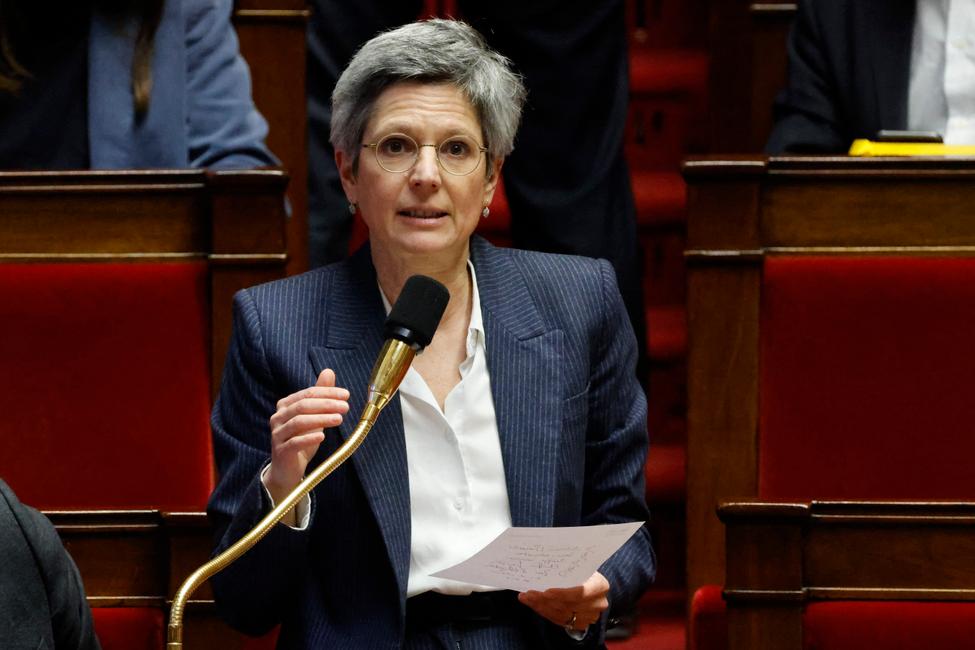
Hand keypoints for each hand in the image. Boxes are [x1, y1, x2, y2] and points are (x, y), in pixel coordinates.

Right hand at [264, 368, 348, 504]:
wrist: (287, 469)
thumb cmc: (301, 439)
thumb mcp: (313, 416)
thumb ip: (319, 395)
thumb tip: (328, 371)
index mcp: (285, 405)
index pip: (308, 393)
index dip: (327, 392)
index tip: (346, 395)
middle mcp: (278, 417)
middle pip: (303, 406)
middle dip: (326, 404)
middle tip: (346, 406)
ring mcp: (277, 434)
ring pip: (298, 422)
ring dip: (321, 419)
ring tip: (339, 419)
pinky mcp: (280, 451)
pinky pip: (294, 442)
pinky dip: (309, 438)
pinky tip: (322, 436)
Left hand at [517, 571, 609, 632]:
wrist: (592, 584)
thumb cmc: (583, 571)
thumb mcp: (580, 567)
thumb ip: (568, 569)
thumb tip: (546, 564)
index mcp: (600, 586)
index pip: (579, 593)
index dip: (561, 594)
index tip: (545, 591)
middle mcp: (597, 604)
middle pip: (567, 605)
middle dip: (544, 600)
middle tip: (528, 594)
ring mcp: (589, 617)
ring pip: (560, 614)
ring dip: (540, 606)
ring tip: (526, 598)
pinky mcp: (579, 624)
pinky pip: (558, 620)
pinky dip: (544, 611)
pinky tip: (533, 604)